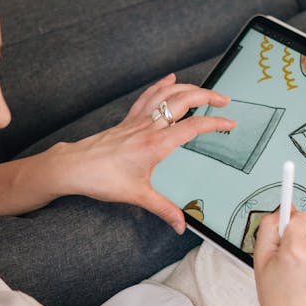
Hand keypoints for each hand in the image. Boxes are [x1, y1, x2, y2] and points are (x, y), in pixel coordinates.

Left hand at [45, 74, 235, 230]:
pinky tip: (171, 80)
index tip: (231, 123)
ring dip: (188, 88)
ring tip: (205, 90)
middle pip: (184, 100)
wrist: (74, 167)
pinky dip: (162, 86)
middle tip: (225, 100)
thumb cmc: (103, 178)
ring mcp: (138, 120)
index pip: (193, 127)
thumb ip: (164, 209)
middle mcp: (149, 127)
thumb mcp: (138, 195)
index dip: (215, 123)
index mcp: (156, 144)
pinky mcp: (128, 120)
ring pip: (167, 94)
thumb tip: (181, 225)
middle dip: (208, 96)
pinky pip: (148, 96)